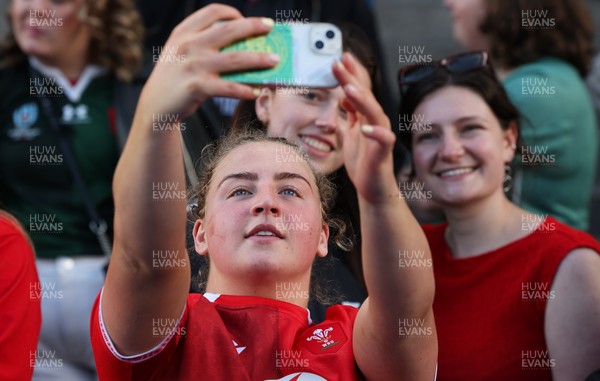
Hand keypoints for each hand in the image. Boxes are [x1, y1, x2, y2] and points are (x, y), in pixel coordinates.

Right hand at [137, 4, 279, 118]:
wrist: (156, 105)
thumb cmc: (176, 78)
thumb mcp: (180, 52)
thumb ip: (201, 43)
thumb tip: (243, 45)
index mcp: (184, 32)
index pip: (212, 12)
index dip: (232, 12)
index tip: (245, 19)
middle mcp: (188, 45)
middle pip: (228, 30)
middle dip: (253, 27)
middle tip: (270, 28)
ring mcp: (193, 66)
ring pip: (234, 59)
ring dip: (258, 59)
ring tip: (275, 60)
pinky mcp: (197, 87)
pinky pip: (228, 87)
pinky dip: (244, 89)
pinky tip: (255, 91)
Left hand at [333, 53, 397, 203]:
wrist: (373, 188)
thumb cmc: (363, 162)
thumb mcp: (350, 135)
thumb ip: (347, 117)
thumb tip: (342, 98)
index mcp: (365, 116)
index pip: (359, 90)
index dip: (351, 74)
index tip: (340, 57)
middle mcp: (375, 122)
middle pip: (364, 95)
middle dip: (352, 78)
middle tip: (338, 62)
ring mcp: (381, 135)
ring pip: (374, 112)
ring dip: (362, 100)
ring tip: (348, 88)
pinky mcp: (383, 152)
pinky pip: (383, 139)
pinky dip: (375, 132)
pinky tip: (365, 127)